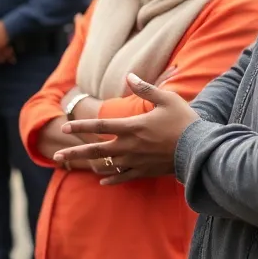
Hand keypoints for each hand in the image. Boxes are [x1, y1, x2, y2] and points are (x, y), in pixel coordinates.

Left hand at [53, 73, 198, 184]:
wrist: (201, 150)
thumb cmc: (185, 121)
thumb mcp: (167, 99)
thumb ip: (146, 88)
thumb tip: (130, 76)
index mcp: (133, 127)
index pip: (100, 127)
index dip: (81, 127)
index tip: (65, 128)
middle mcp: (130, 146)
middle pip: (97, 150)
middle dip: (75, 152)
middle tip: (57, 155)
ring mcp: (137, 161)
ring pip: (107, 165)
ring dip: (89, 165)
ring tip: (74, 166)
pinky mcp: (146, 171)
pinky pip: (123, 178)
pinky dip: (111, 179)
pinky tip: (102, 182)